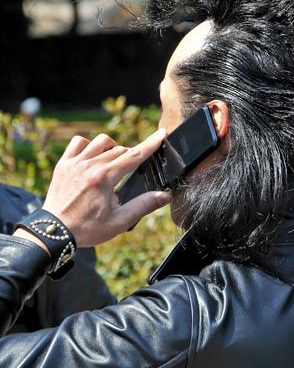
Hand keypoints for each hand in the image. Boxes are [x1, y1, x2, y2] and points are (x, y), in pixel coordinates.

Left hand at [41, 129, 170, 246]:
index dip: (150, 144)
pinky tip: (92, 158)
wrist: (54, 233)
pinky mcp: (63, 164)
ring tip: (112, 165)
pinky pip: (78, 142)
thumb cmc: (88, 228)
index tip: (161, 134)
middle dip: (130, 157)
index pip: (134, 156)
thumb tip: (165, 195)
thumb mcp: (120, 221)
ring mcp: (74, 163)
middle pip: (119, 150)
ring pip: (101, 141)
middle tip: (128, 175)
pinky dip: (88, 145)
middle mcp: (89, 165)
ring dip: (111, 148)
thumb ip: (144, 205)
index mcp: (104, 178)